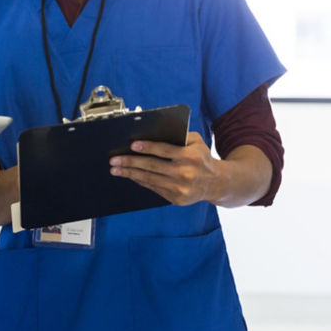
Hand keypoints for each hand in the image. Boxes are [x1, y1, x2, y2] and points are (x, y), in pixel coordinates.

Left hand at [108, 132, 224, 205]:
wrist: (215, 183)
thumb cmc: (202, 158)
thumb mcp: (197, 141)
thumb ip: (179, 135)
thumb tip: (154, 131)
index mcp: (190, 156)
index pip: (165, 150)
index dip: (147, 147)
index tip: (132, 145)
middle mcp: (185, 172)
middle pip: (152, 166)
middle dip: (131, 162)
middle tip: (114, 160)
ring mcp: (180, 188)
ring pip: (150, 179)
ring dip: (130, 173)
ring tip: (116, 169)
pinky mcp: (176, 199)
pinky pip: (154, 188)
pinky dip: (140, 181)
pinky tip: (130, 176)